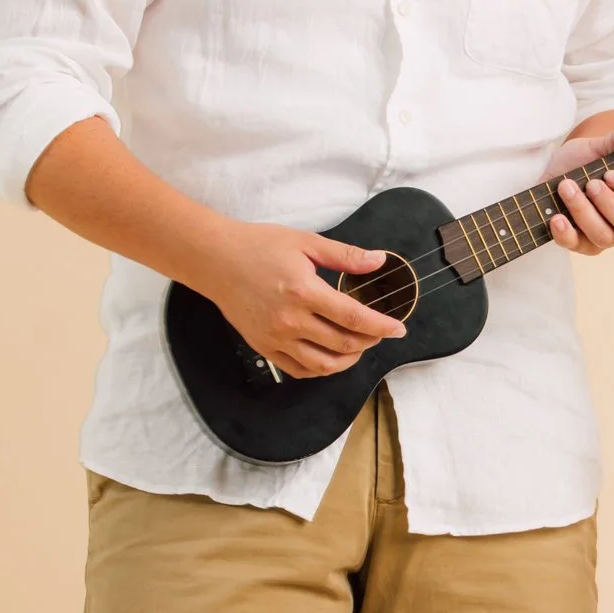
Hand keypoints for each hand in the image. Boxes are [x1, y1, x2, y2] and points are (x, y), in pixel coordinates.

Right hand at [190, 219, 407, 378]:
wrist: (215, 260)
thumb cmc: (258, 246)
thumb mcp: (305, 241)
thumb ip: (345, 255)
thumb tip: (378, 261)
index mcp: (303, 291)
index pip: (353, 318)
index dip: (380, 326)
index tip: (398, 329)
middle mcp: (290, 320)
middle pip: (343, 344)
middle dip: (369, 341)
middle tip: (379, 333)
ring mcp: (275, 338)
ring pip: (323, 365)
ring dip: (348, 360)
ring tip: (359, 346)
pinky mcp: (264, 347)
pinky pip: (299, 370)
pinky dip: (320, 368)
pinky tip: (331, 356)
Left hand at [544, 123, 613, 255]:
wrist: (551, 173)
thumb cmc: (582, 162)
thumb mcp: (598, 146)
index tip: (611, 174)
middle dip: (610, 204)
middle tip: (592, 183)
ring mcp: (603, 236)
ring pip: (604, 237)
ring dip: (584, 212)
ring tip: (566, 188)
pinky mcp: (579, 244)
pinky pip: (577, 247)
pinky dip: (566, 234)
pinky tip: (557, 218)